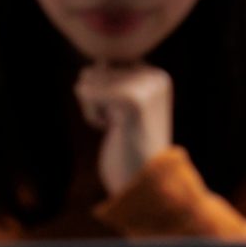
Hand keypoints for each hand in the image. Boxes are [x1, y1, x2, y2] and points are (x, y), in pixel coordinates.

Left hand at [76, 63, 173, 195]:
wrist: (143, 181)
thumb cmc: (128, 146)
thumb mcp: (122, 106)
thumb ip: (111, 79)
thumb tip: (95, 65)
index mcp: (158, 76)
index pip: (108, 64)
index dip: (105, 93)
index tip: (126, 117)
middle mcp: (155, 77)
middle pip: (97, 70)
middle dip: (98, 99)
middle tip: (122, 124)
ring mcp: (145, 87)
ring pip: (90, 79)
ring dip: (94, 107)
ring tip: (119, 127)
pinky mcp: (131, 100)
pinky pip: (86, 91)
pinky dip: (91, 114)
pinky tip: (114, 130)